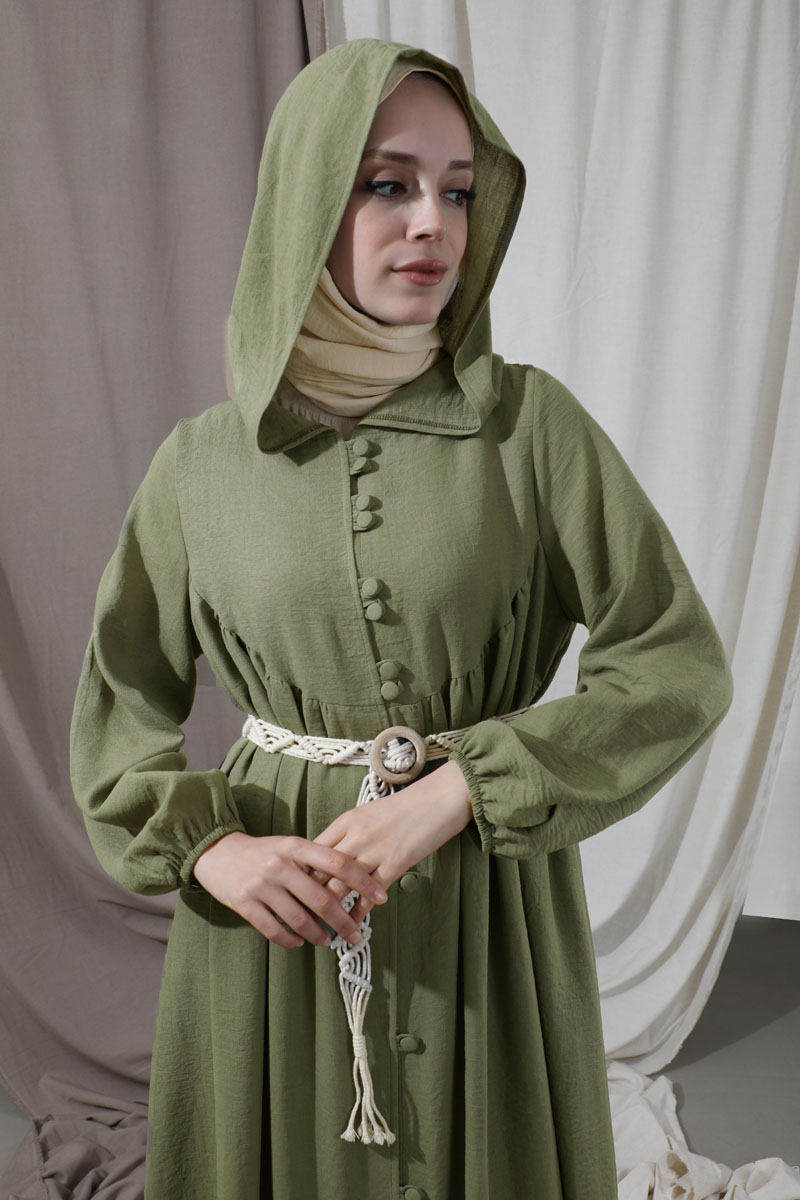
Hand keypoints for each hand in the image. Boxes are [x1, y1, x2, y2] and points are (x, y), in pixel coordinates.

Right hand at [191, 831, 387, 948]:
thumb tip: (348, 885)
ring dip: (318, 934)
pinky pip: (273, 929)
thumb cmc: (262, 852)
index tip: (382, 897)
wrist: (217, 852)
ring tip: (328, 941)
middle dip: (344, 921)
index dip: (363, 881)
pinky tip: (299, 942)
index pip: (338, 862)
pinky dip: (290, 939)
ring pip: (299, 918)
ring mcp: (262, 884)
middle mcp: (280, 864)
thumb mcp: (289, 846)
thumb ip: (314, 861)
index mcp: (296, 846)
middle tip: (356, 936)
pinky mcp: (244, 903)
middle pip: (321, 897)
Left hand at [313, 759, 471, 923]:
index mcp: (346, 821)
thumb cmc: (404, 806)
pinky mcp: (394, 864)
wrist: (438, 800)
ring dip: (329, 911)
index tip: (292, 891)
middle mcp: (355, 836)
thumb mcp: (368, 813)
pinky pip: (369, 895)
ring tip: (320, 928)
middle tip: (298, 915)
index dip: (300, 873)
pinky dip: (358, 913)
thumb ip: (348, 834)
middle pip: (320, 872)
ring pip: (340, 887)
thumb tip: (328, 857)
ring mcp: (374, 851)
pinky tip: (352, 925)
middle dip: (306, 896)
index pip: (311, 851)